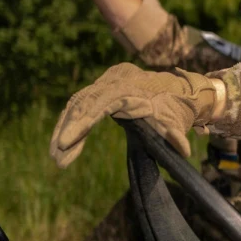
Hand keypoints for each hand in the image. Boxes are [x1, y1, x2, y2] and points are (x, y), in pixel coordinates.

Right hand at [49, 63, 222, 167]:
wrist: (178, 89)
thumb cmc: (175, 107)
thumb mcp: (177, 121)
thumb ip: (176, 135)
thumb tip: (184, 151)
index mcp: (129, 87)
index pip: (99, 103)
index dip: (81, 124)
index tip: (65, 143)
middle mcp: (112, 80)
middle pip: (82, 104)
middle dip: (68, 133)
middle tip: (58, 160)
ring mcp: (105, 82)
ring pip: (77, 105)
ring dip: (65, 131)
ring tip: (56, 158)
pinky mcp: (100, 88)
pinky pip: (80, 105)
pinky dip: (71, 124)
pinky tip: (63, 144)